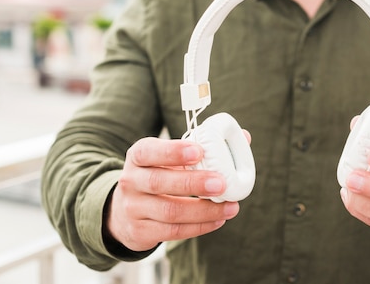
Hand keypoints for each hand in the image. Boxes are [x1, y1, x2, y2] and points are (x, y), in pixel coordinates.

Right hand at [105, 135, 248, 251]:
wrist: (125, 211)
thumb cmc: (159, 175)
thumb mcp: (170, 158)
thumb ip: (205, 147)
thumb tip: (244, 137)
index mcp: (139, 156)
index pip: (150, 151)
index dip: (173, 151)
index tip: (199, 151)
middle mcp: (131, 181)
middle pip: (159, 182)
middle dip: (193, 183)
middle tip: (221, 183)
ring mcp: (134, 208)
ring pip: (170, 211)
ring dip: (204, 210)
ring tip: (230, 206)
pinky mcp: (141, 232)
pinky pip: (173, 232)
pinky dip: (199, 227)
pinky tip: (218, 220)